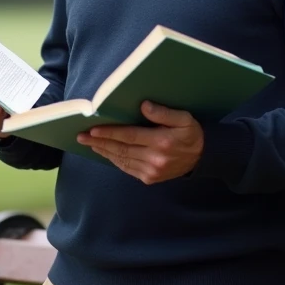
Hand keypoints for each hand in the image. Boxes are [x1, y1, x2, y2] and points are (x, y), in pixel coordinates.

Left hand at [78, 101, 203, 183]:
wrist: (203, 157)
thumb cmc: (191, 133)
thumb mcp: (184, 118)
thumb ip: (163, 112)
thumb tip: (143, 106)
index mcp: (162, 142)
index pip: (129, 136)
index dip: (110, 133)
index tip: (93, 130)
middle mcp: (155, 159)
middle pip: (121, 149)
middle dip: (99, 143)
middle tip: (81, 137)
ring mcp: (151, 171)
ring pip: (121, 160)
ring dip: (104, 152)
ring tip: (90, 144)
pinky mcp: (150, 178)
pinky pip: (127, 169)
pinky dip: (115, 160)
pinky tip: (106, 153)